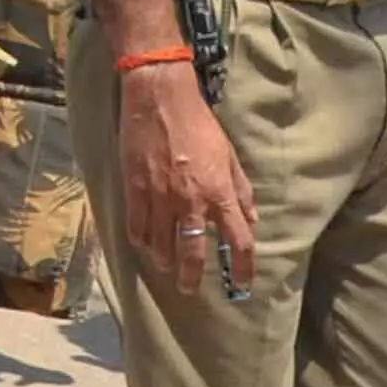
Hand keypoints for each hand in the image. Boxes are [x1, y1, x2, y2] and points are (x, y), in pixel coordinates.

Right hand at [116, 58, 256, 294]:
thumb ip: (240, 191)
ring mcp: (160, 198)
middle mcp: (191, 201)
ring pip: (161, 245)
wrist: (160, 99)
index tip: (242, 283)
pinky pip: (137, 227)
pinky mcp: (135, 189)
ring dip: (164, 260)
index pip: (237, 240)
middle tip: (188, 287)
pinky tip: (145, 243)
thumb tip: (250, 220)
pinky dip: (141, 240)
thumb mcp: (229, 156)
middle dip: (191, 276)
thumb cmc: (199, 124)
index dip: (242, 267)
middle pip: (192, 253)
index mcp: (219, 192)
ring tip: (166, 265)